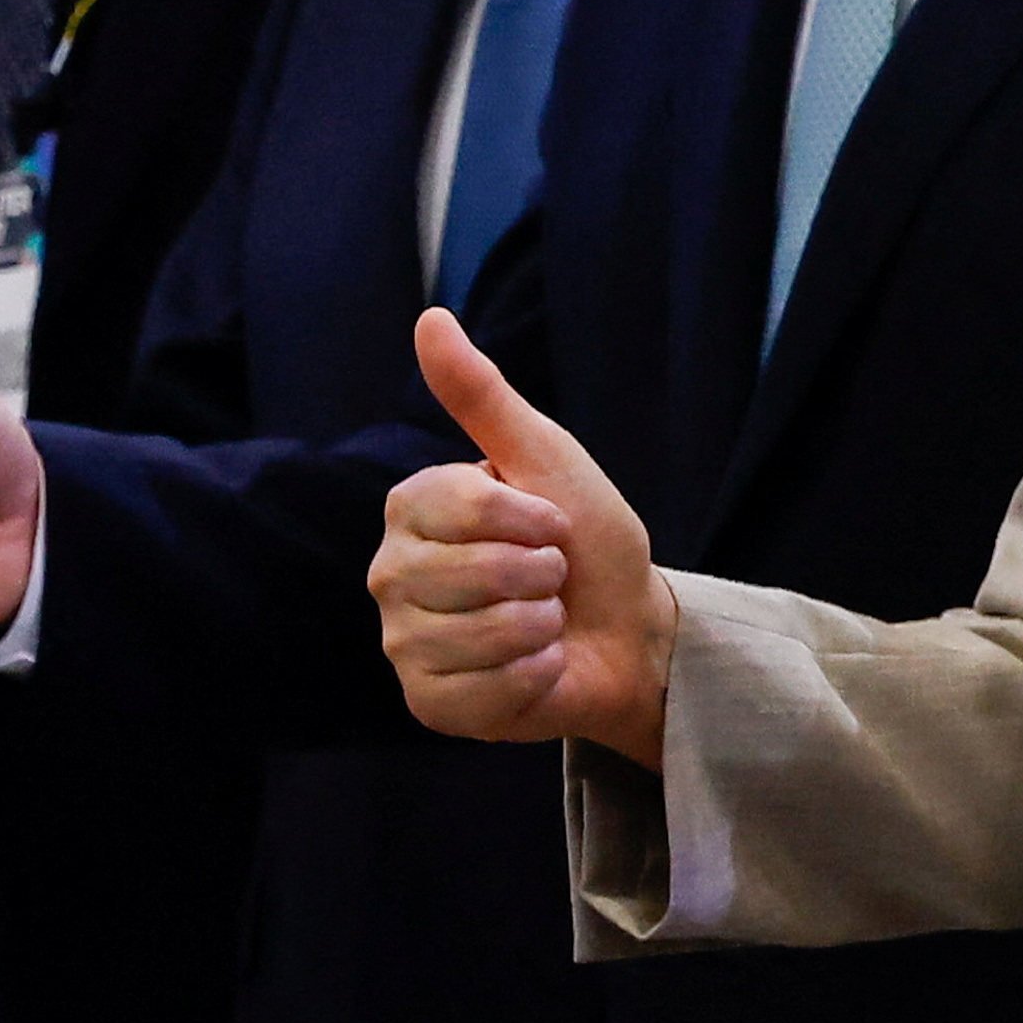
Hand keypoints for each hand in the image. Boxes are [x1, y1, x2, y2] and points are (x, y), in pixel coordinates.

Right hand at [371, 309, 673, 765]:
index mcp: (413, 510)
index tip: (553, 521)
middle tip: (550, 576)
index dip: (525, 514)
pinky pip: (480, 689)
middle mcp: (391, 575)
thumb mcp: (546, 457)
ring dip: (540, 627)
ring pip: (473, 633)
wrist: (631, 628)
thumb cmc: (588, 539)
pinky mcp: (429, 704)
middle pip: (464, 572)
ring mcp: (404, 643)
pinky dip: (532, 677)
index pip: (454, 504)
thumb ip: (482, 395)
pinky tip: (537, 667)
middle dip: (538, 572)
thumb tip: (429, 318)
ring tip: (545, 621)